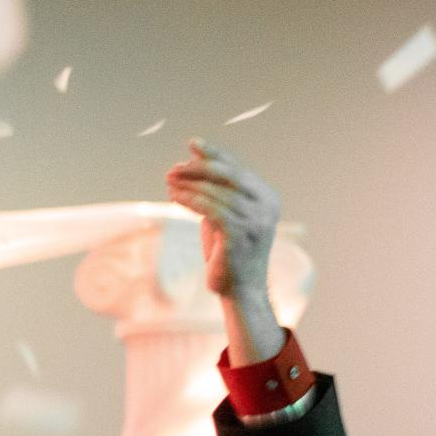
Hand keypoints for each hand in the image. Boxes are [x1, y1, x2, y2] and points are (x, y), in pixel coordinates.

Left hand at [166, 141, 279, 302]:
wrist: (241, 292)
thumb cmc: (230, 254)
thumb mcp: (225, 216)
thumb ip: (217, 191)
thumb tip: (194, 158)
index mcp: (267, 198)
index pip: (238, 169)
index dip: (215, 154)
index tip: (193, 143)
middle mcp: (266, 206)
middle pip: (228, 174)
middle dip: (198, 167)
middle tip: (174, 168)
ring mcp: (255, 219)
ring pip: (215, 191)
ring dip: (188, 184)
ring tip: (168, 182)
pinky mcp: (239, 233)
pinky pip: (209, 208)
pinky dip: (189, 199)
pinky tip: (174, 197)